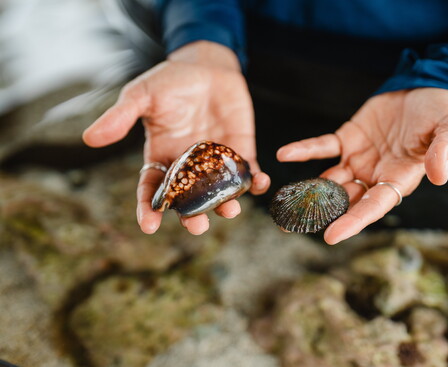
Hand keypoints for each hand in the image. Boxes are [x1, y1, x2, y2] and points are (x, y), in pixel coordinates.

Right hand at [83, 41, 269, 234]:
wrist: (206, 66)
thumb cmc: (170, 80)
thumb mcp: (142, 95)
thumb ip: (120, 117)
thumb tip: (89, 138)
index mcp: (162, 157)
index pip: (151, 189)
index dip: (148, 208)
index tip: (148, 226)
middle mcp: (189, 167)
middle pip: (189, 200)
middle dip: (192, 216)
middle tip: (196, 226)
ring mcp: (215, 162)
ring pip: (220, 193)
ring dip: (226, 205)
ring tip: (230, 211)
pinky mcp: (240, 151)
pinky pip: (248, 173)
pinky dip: (255, 181)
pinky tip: (260, 184)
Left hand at [277, 88, 447, 243]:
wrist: (426, 87)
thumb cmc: (444, 112)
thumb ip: (444, 151)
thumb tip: (438, 178)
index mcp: (401, 179)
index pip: (374, 206)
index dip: (354, 222)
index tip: (331, 236)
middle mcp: (376, 175)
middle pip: (346, 200)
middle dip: (322, 214)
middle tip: (292, 226)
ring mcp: (360, 158)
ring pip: (330, 180)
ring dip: (308, 190)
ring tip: (283, 201)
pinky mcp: (348, 139)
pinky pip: (323, 148)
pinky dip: (305, 151)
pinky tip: (285, 154)